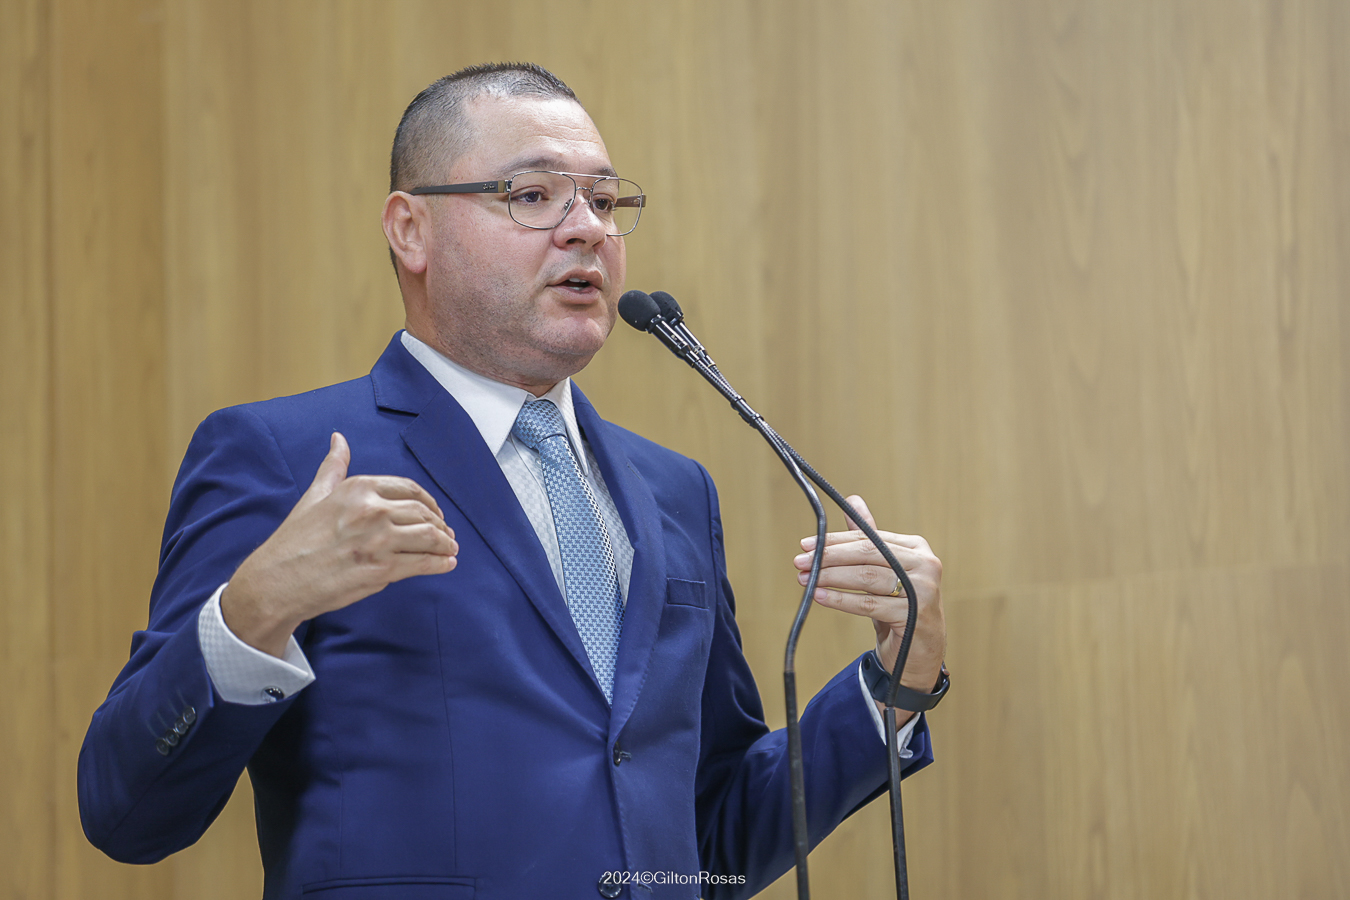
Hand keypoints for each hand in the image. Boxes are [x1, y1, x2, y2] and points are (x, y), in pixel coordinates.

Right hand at [221, 432, 457, 656]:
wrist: (278, 581)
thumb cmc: (295, 541)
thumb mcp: (315, 496)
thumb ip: (334, 467)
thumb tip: (339, 439)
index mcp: (359, 488)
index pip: (410, 489)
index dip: (429, 502)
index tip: (435, 513)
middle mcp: (372, 510)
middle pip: (424, 513)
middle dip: (441, 525)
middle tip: (447, 535)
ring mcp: (379, 540)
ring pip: (430, 537)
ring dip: (446, 544)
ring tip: (450, 549)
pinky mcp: (382, 569)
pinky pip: (424, 563)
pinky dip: (441, 563)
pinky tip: (446, 564)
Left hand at [793, 496, 945, 707]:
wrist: (919, 651)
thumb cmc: (898, 606)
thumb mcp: (883, 571)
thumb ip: (869, 539)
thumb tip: (853, 500)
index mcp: (916, 548)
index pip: (869, 538)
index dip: (835, 541)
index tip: (806, 544)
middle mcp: (925, 564)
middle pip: (868, 554)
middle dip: (829, 556)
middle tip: (801, 560)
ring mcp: (923, 589)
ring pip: (867, 578)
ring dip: (831, 577)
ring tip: (806, 579)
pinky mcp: (916, 615)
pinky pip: (870, 604)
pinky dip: (842, 600)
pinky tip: (820, 597)